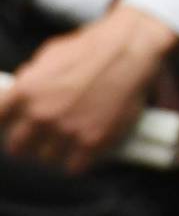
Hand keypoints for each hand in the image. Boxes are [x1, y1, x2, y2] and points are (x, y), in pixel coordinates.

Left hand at [0, 4, 178, 173]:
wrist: (129, 51)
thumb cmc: (91, 47)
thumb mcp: (49, 56)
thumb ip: (31, 78)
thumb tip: (23, 89)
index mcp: (24, 92)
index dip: (2, 126)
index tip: (9, 128)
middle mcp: (40, 114)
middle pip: (17, 147)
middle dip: (25, 144)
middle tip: (36, 140)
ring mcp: (66, 130)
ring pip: (46, 158)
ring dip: (52, 153)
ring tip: (63, 145)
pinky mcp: (92, 141)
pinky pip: (74, 167)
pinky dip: (76, 163)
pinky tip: (80, 155)